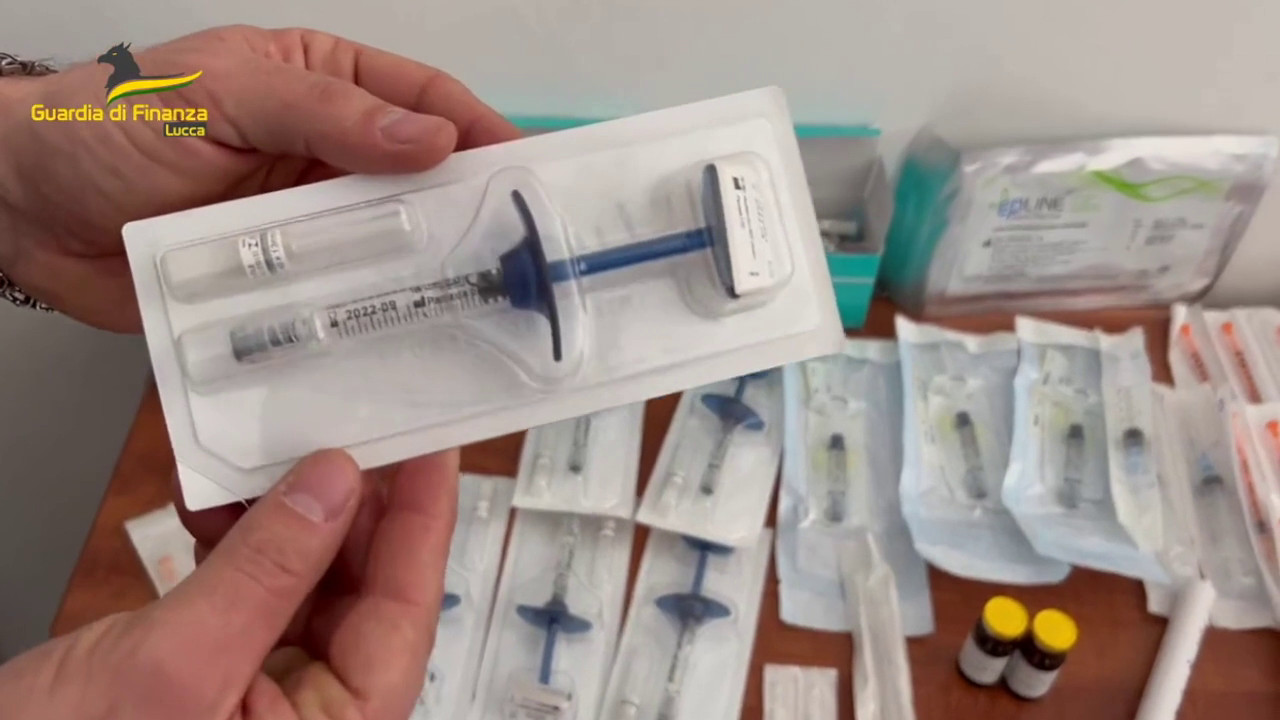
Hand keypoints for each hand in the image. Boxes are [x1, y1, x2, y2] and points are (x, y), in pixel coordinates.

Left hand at [0, 25, 519, 330]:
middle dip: (470, 213)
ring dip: (425, 274)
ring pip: (387, 247)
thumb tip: (431, 140)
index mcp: (323, 85)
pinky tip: (401, 340)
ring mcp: (307, 225)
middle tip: (519, 253)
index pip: (423, 102)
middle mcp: (326, 156)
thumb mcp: (222, 93)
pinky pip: (341, 301)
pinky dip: (370, 318)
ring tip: (476, 305)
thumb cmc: (106, 126)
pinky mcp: (282, 285)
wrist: (22, 213)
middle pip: (420, 182)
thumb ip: (325, 113)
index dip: (482, 134)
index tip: (531, 172)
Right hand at [0, 448, 459, 718]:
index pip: (405, 613)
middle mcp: (313, 716)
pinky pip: (245, 590)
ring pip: (303, 580)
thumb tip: (334, 484)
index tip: (433, 445)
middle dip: (351, 504)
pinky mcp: (212, 675)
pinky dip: (232, 537)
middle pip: (361, 590)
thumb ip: (265, 572)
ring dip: (285, 513)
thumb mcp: (176, 666)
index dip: (423, 522)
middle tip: (354, 423)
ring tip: (272, 448)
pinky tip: (211, 495)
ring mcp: (261, 696)